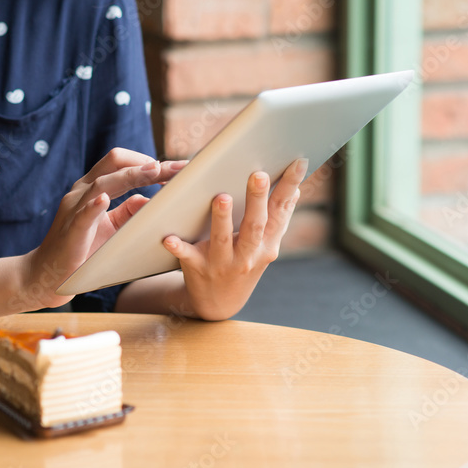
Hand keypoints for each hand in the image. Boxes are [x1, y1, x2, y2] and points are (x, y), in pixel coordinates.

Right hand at [23, 148, 184, 309]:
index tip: (178, 167)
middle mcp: (81, 191)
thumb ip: (127, 212)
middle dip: (148, 163)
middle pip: (114, 163)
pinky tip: (105, 200)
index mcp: (92, 188)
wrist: (47, 275)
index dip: (150, 161)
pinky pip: (82, 215)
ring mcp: (74, 209)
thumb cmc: (80, 250)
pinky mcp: (71, 231)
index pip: (121, 163)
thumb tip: (151, 200)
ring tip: (154, 171)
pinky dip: (94, 206)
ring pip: (102, 183)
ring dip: (131, 175)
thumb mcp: (110, 228)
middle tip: (178, 168)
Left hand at [163, 158, 307, 320]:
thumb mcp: (265, 247)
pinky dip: (179, 248)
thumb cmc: (243, 265)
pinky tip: (169, 239)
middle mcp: (248, 254)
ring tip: (221, 198)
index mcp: (267, 244)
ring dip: (222, 219)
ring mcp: (223, 263)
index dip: (290, 187)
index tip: (298, 162)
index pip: (280, 211)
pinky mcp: (198, 269)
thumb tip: (296, 191)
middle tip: (259, 175)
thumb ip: (277, 220)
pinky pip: (187, 257)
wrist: (219, 305)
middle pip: (254, 224)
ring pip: (222, 239)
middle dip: (257, 200)